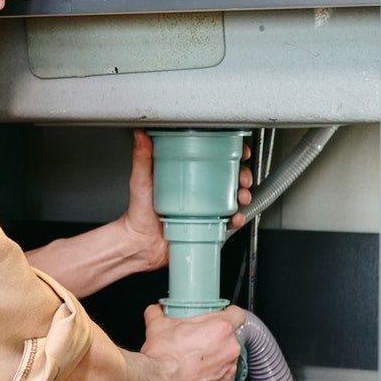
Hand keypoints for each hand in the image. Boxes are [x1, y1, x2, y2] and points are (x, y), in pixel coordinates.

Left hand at [116, 132, 253, 272]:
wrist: (139, 245)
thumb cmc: (138, 213)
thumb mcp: (141, 181)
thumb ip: (141, 159)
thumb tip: (141, 135)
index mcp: (185, 175)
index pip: (212, 158)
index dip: (229, 153)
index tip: (239, 152)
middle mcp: (197, 191)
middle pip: (228, 178)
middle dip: (242, 176)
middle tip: (242, 179)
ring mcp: (203, 209)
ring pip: (232, 199)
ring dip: (243, 196)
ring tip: (241, 197)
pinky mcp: (206, 226)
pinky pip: (227, 222)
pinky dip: (236, 220)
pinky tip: (235, 218)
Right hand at [140, 302, 245, 380]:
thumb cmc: (162, 357)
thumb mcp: (156, 326)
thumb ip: (158, 313)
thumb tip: (156, 311)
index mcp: (220, 328)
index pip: (238, 315)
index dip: (229, 315)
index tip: (220, 318)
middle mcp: (230, 348)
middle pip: (231, 339)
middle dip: (217, 340)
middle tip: (198, 342)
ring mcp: (230, 370)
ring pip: (228, 360)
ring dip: (216, 360)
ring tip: (195, 363)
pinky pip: (223, 380)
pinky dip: (213, 379)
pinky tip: (197, 378)